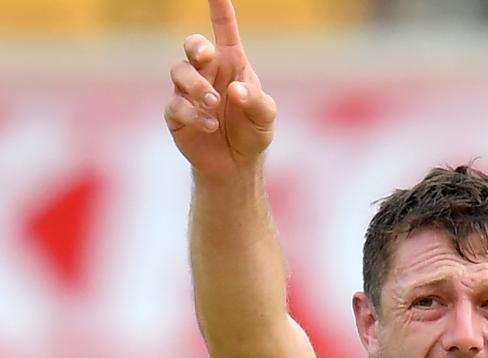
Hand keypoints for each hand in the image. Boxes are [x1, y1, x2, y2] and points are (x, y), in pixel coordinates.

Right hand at [164, 0, 276, 178]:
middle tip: (207, 58)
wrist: (235, 165)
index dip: (219, 8)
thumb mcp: (265, 117)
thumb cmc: (252, 133)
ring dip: (197, 86)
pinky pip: (176, 105)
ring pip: (180, 72)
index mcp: (230, 63)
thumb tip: (235, 90)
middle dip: (196, 46)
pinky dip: (193, 113)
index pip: (223, 29)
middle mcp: (206, 72)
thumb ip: (257, 101)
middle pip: (192, 45)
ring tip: (214, 104)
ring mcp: (188, 92)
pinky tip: (210, 124)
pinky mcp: (177, 114)